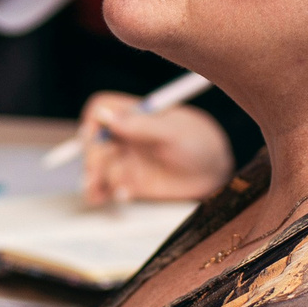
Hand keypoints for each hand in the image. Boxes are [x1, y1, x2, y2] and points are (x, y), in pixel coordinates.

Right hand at [79, 95, 233, 205]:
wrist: (215, 174)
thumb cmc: (199, 143)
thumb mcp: (173, 132)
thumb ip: (141, 125)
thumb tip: (104, 116)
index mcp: (134, 115)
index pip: (101, 109)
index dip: (94, 122)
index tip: (95, 138)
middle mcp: (126, 136)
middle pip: (94, 143)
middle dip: (92, 158)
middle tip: (97, 173)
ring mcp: (127, 160)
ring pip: (97, 168)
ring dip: (94, 180)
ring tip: (98, 192)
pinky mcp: (130, 183)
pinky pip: (107, 188)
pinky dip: (104, 193)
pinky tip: (120, 196)